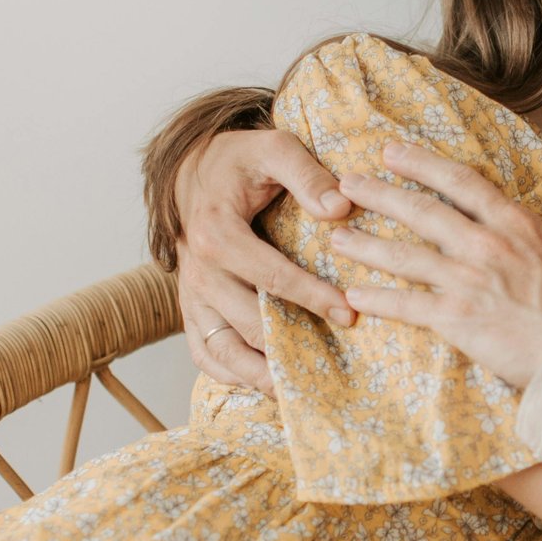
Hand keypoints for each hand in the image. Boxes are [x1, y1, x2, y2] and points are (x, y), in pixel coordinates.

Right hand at [176, 126, 356, 389]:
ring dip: (259, 376)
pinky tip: (270, 386)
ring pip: (222, 351)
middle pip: (248, 322)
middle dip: (292, 345)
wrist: (195, 171)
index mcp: (216, 233)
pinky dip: (233, 378)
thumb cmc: (241, 161)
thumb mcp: (274, 148)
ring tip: (300, 392)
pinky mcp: (192, 311)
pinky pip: (206, 355)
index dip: (312, 297)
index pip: (270, 276)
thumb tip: (340, 208)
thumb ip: (307, 174)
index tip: (349, 312)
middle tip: (337, 361)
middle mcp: (198, 271)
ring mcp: (192, 296)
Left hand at [326, 141, 541, 387]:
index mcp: (518, 225)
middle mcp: (487, 245)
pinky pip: (406, 306)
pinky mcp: (458, 320)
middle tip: (347, 182)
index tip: (391, 151)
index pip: (460, 182)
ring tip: (335, 236)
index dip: (421, 163)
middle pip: (421, 210)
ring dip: (366, 244)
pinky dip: (376, 299)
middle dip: (380, 193)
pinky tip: (352, 295)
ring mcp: (469, 281)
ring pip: (404, 255)